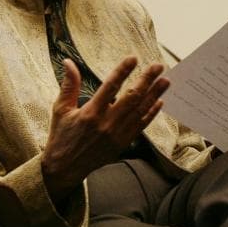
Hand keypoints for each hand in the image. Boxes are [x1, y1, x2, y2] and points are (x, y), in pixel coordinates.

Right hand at [41, 57, 168, 201]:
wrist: (65, 168)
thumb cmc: (61, 136)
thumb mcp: (61, 109)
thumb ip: (69, 85)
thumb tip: (68, 62)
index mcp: (90, 113)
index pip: (110, 87)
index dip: (123, 71)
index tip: (133, 58)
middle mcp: (106, 123)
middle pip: (132, 98)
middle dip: (147, 80)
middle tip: (158, 66)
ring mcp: (117, 134)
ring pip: (140, 111)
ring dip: (154, 95)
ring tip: (166, 81)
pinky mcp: (122, 143)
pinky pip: (141, 126)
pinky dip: (151, 113)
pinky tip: (160, 102)